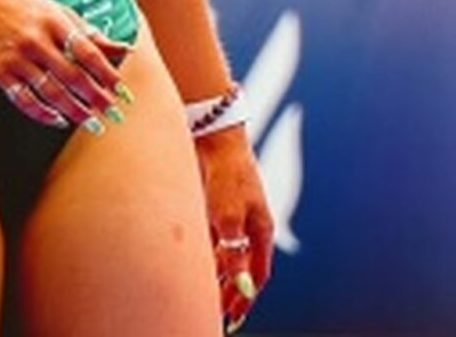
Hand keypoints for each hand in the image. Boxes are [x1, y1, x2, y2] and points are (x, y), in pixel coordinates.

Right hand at [0, 0, 134, 132]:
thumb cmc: (24, 6)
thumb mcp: (59, 12)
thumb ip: (90, 33)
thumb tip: (125, 48)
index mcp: (55, 22)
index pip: (87, 51)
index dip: (106, 72)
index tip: (121, 89)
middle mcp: (36, 40)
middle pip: (71, 76)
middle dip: (94, 97)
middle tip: (111, 112)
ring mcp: (16, 57)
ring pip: (50, 92)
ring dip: (74, 110)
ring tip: (91, 122)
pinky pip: (24, 100)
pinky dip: (42, 114)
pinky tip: (58, 119)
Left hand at [195, 125, 274, 332]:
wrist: (214, 138)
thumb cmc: (227, 176)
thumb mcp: (229, 220)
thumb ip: (234, 257)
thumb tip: (242, 290)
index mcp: (261, 229)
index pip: (258, 273)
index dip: (247, 296)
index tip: (234, 316)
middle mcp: (249, 224)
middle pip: (241, 266)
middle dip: (230, 289)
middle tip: (216, 312)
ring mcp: (231, 214)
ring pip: (225, 253)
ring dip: (216, 273)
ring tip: (202, 292)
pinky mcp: (214, 205)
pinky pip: (213, 237)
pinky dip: (206, 253)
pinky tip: (194, 262)